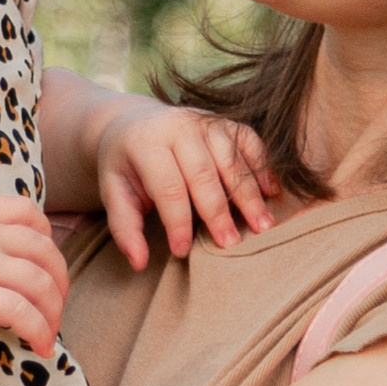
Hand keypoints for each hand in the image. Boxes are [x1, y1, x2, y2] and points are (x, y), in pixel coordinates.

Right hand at [0, 201, 71, 351]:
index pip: (26, 211)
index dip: (46, 236)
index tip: (45, 261)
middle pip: (45, 252)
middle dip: (60, 282)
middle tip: (55, 308)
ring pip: (41, 282)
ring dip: (55, 312)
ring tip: (51, 334)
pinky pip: (23, 312)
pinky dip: (40, 330)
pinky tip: (40, 347)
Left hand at [92, 102, 274, 269]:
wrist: (135, 122)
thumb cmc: (127, 166)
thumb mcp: (114, 192)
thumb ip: (124, 227)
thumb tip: (139, 263)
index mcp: (147, 143)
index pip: (167, 187)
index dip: (177, 221)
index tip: (183, 251)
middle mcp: (179, 127)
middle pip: (203, 174)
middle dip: (219, 212)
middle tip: (232, 244)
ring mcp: (206, 122)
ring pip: (231, 160)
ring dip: (249, 195)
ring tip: (262, 226)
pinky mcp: (226, 123)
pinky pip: (250, 142)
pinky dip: (263, 168)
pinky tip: (271, 194)